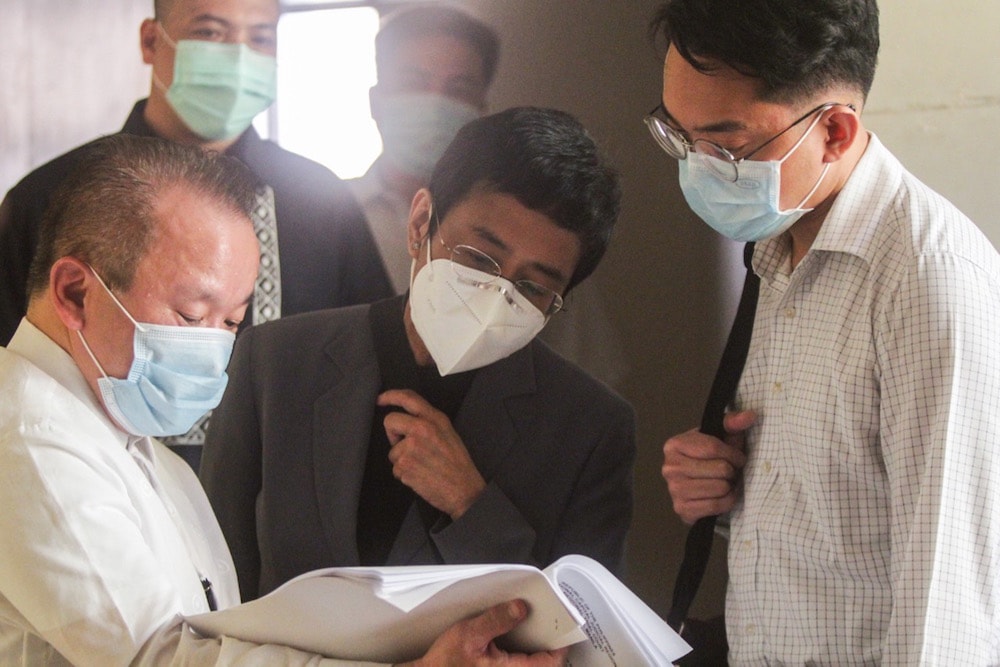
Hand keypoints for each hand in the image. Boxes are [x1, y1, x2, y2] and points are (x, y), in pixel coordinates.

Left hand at [378, 389, 486, 519]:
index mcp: (435, 419)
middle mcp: (422, 429)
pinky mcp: (404, 465)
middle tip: (404, 445)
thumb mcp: (448, 433)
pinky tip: (420, 475)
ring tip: (421, 466)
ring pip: (392, 450)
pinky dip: (404, 474)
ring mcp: (411, 447)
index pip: (408, 398)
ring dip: (402, 460)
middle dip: (392, 433)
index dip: (390, 396)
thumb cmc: (458, 464)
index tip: (380, 400)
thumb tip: (408, 419)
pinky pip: (395, 468)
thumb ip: (429, 421)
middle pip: (390, 420)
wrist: (464, 489)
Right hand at [400, 600, 568, 666]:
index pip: (550, 662)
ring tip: (537, 625)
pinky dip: (526, 652)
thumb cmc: (446, 662)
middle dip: (550, 643)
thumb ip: (496, 620)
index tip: (565, 624)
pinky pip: (521, 664)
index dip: (561, 644)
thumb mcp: (470, 634)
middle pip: (544, 664)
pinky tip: (519, 636)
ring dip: (538, 649)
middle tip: (552, 621)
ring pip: (533, 665)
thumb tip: (522, 608)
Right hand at [661, 410, 754, 523]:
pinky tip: (725, 495)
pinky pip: (716, 505)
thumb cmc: (709, 457)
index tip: (738, 457)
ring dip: (730, 486)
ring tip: (727, 482)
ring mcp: (674, 489)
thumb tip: (750, 416)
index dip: (734, 453)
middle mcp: (669, 467)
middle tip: (730, 471)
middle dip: (732, 471)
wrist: (697, 483)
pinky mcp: (682, 508)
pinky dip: (727, 501)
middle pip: (720, 469)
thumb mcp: (718, 435)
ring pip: (720, 487)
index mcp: (674, 445)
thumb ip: (733, 423)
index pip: (713, 448)